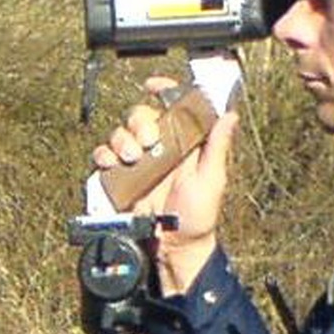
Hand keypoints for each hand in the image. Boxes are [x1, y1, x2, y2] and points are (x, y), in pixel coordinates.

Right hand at [91, 77, 238, 294]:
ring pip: (119, 133)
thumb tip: (230, 115)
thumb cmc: (197, 218)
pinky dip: (104, 156)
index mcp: (182, 143)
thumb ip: (217, 146)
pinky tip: (114, 165)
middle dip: (140, 122)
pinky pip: (103, 157)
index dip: (164, 91)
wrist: (173, 247)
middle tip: (148, 141)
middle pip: (139, 115)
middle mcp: (158, 149)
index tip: (154, 86)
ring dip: (122, 140)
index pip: (172, 107)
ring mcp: (136, 163)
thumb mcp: (212, 180)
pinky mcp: (118, 179)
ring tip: (133, 158)